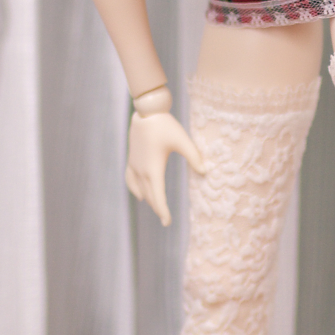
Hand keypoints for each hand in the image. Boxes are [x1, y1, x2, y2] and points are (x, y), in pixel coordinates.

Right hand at [125, 111, 204, 226]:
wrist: (146, 113)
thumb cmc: (165, 126)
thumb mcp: (183, 140)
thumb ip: (194, 156)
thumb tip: (205, 171)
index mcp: (153, 169)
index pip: (158, 197)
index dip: (163, 211)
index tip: (167, 222)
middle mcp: (142, 170)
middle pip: (149, 196)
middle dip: (158, 208)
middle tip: (166, 220)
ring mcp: (134, 165)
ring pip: (140, 190)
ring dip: (149, 199)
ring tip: (157, 207)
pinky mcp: (131, 159)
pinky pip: (130, 180)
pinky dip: (135, 190)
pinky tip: (139, 195)